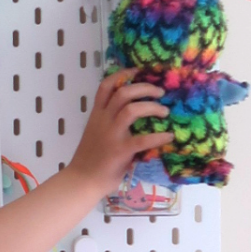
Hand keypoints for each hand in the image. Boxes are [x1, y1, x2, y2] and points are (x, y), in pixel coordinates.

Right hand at [65, 70, 173, 196]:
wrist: (82, 180)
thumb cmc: (90, 159)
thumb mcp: (96, 133)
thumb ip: (110, 123)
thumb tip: (135, 117)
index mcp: (97, 115)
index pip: (106, 87)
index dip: (122, 74)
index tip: (138, 71)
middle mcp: (103, 120)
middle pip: (123, 92)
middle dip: (143, 88)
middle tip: (159, 92)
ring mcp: (111, 135)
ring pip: (131, 109)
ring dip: (151, 107)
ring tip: (164, 111)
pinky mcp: (120, 151)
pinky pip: (142, 140)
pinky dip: (158, 136)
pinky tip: (169, 136)